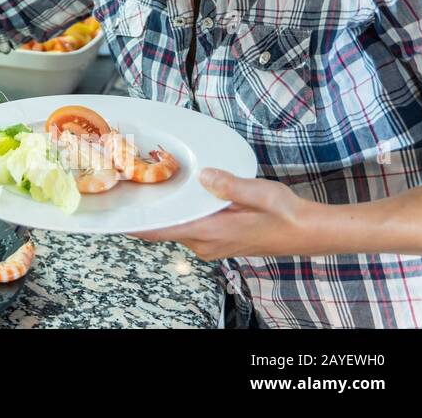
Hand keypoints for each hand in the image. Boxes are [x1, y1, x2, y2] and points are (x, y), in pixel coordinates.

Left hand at [130, 168, 316, 259]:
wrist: (308, 231)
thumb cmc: (286, 214)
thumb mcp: (260, 193)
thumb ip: (230, 185)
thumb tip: (205, 176)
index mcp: (212, 233)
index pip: (164, 231)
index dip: (136, 224)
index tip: (113, 215)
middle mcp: (207, 244)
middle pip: (165, 228)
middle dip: (146, 210)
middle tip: (126, 183)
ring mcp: (212, 244)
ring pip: (176, 227)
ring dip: (163, 211)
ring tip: (144, 183)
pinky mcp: (218, 240)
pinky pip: (188, 227)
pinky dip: (178, 213)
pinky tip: (175, 194)